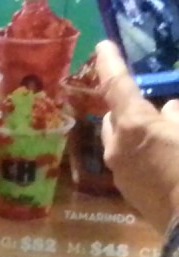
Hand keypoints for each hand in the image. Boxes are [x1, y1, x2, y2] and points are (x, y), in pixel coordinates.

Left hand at [95, 40, 178, 232]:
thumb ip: (177, 117)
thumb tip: (169, 110)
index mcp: (134, 126)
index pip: (118, 86)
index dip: (110, 64)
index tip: (102, 47)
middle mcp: (117, 147)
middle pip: (117, 117)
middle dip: (131, 108)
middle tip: (156, 108)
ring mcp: (119, 172)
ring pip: (121, 141)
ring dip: (136, 133)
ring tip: (165, 137)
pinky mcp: (127, 192)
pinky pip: (130, 162)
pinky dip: (141, 153)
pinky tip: (164, 161)